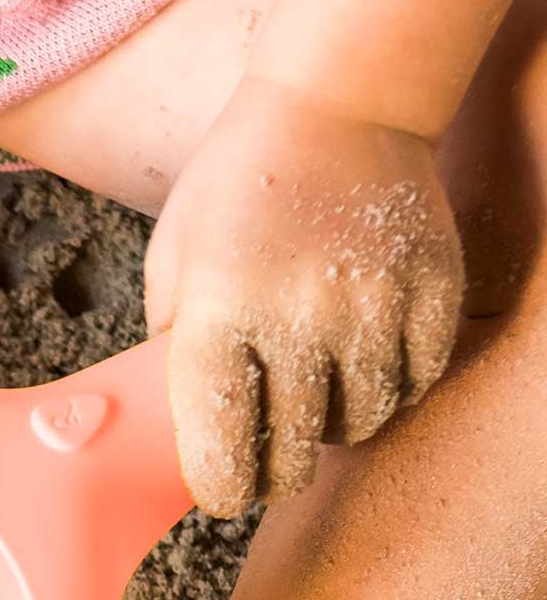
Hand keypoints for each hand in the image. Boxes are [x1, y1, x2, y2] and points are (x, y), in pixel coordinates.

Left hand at [144, 74, 463, 516]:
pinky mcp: (431, 290)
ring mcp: (372, 306)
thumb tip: (181, 425)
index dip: (222, 489)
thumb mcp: (171, 261)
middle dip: (276, 473)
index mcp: (216, 318)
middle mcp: (296, 319)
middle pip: (294, 452)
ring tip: (312, 407)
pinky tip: (360, 370)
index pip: (220, 449)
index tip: (222, 495)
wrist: (336, 105)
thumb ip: (169, 347)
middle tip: (267, 467)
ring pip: (359, 423)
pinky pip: (415, 381)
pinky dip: (389, 390)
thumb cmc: (235, 188)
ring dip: (333, 430)